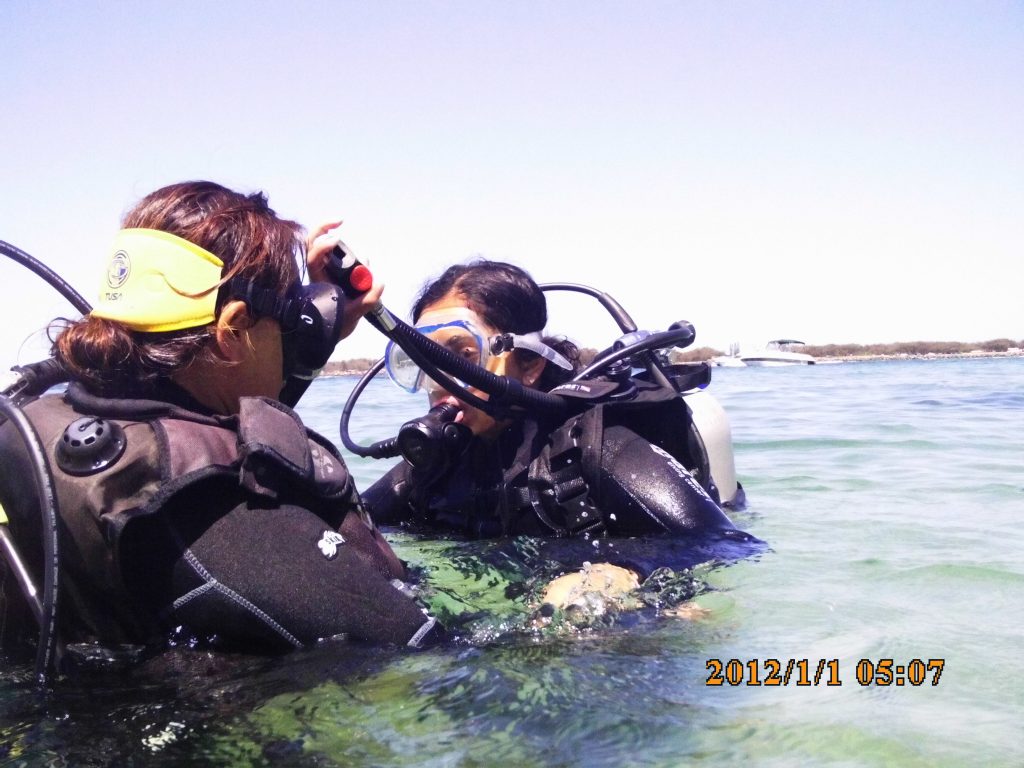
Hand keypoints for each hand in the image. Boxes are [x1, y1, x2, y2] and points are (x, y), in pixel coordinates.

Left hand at [306, 220, 383, 340]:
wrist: (328, 335)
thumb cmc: (334, 325)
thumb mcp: (353, 315)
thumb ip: (367, 300)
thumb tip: (380, 283)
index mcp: (317, 279)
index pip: (313, 256)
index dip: (321, 245)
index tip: (336, 239)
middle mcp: (317, 271)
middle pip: (312, 242)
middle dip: (324, 229)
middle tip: (340, 221)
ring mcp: (324, 270)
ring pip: (324, 247)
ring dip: (338, 241)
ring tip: (361, 259)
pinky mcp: (333, 272)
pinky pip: (335, 255)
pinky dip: (344, 250)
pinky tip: (360, 260)